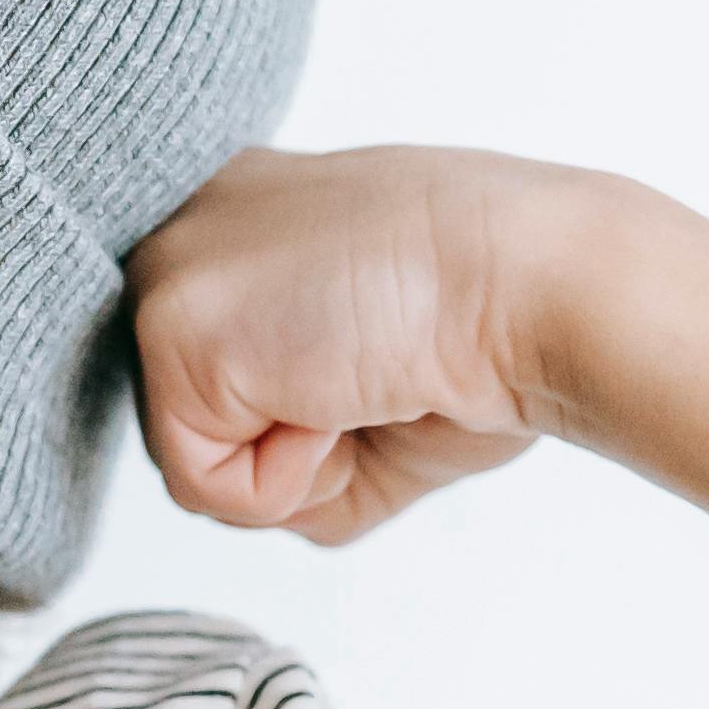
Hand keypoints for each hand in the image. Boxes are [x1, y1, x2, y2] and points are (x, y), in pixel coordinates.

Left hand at [128, 144, 604, 544]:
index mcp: (244, 219)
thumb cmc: (490, 327)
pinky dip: (287, 480)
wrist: (539, 283)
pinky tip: (340, 393)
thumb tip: (251, 489)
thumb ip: (285, 424)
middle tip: (379, 372)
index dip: (289, 411)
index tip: (366, 372)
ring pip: (195, 456)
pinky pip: (201, 484)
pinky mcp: (169, 327)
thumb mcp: (370, 376)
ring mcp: (170, 267)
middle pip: (197, 419)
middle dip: (291, 443)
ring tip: (364, 372)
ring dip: (295, 462)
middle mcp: (192, 225)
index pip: (214, 367)